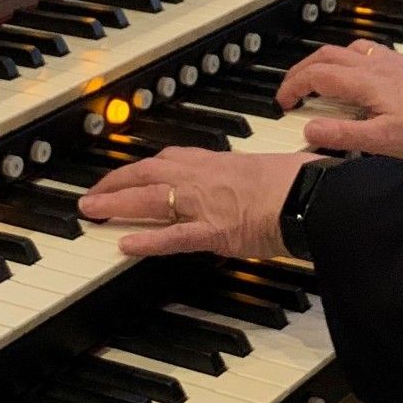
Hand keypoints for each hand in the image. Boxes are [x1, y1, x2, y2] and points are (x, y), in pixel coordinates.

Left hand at [78, 146, 317, 258]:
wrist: (311, 194)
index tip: (130, 171)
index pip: (171, 159)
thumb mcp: (269, 169)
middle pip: (149, 173)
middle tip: (93, 194)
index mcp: (219, 162)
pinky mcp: (213, 231)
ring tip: (91, 211)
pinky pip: (173, 236)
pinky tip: (126, 244)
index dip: (145, 166)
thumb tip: (257, 180)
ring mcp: (205, 204)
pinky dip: (147, 240)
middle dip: (116, 182)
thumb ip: (252, 176)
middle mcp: (205, 178)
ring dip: (116, 203)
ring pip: (150, 198)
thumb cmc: (300, 182)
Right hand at [276, 41, 402, 159]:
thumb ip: (343, 135)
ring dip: (323, 61)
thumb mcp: (383, 142)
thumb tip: (309, 129)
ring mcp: (390, 60)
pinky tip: (357, 76)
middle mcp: (374, 64)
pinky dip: (348, 59)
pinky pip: (366, 51)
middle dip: (300, 71)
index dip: (292, 87)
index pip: (315, 75)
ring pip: (345, 49)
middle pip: (324, 55)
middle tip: (291, 91)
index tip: (282, 103)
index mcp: (363, 82)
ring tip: (317, 81)